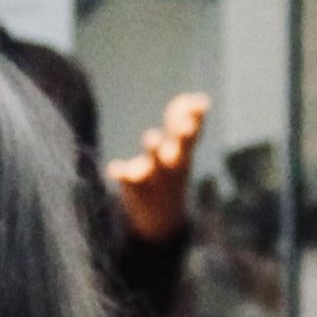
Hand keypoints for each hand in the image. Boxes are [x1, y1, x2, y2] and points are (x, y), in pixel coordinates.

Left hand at [111, 92, 208, 246]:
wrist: (161, 216)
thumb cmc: (171, 170)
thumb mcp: (182, 148)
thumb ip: (188, 120)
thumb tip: (202, 99)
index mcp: (183, 153)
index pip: (194, 132)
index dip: (196, 118)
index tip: (201, 103)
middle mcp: (172, 164)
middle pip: (181, 148)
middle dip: (184, 135)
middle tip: (187, 126)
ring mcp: (153, 175)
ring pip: (154, 162)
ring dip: (154, 150)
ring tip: (151, 137)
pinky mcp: (133, 185)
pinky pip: (127, 179)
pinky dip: (122, 173)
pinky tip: (114, 168)